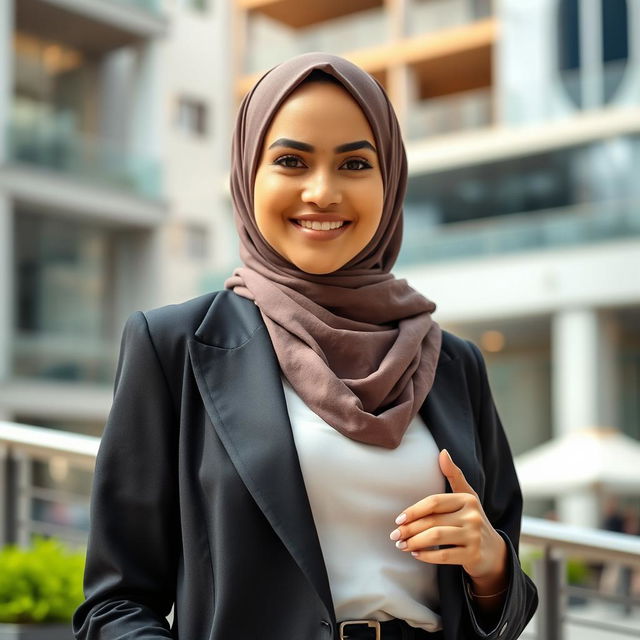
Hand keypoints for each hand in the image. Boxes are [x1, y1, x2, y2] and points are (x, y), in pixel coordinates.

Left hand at [390, 449, 506, 584]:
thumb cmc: (472, 519)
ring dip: (414, 542)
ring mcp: (474, 537)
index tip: (399, 519)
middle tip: (395, 535)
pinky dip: (426, 556)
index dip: (414, 510)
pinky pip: (444, 556)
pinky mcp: (474, 556)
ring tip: (402, 545)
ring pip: (436, 537)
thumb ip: (454, 475)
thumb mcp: (467, 496)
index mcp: (468, 499)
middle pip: (432, 520)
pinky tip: (416, 554)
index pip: (434, 502)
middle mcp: (473, 516)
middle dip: (409, 529)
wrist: (494, 552)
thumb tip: (443, 452)